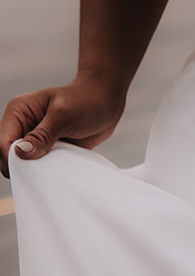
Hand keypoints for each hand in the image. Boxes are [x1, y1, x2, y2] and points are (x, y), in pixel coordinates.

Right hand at [0, 74, 125, 178]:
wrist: (105, 103)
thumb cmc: (85, 101)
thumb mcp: (63, 117)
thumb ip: (42, 135)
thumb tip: (21, 152)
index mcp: (19, 112)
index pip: (3, 141)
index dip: (11, 158)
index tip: (29, 169)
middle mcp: (23, 126)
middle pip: (9, 155)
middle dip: (22, 167)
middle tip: (43, 173)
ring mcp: (35, 140)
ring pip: (24, 164)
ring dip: (36, 172)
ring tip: (53, 172)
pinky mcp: (48, 150)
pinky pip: (41, 167)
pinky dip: (47, 173)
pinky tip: (58, 174)